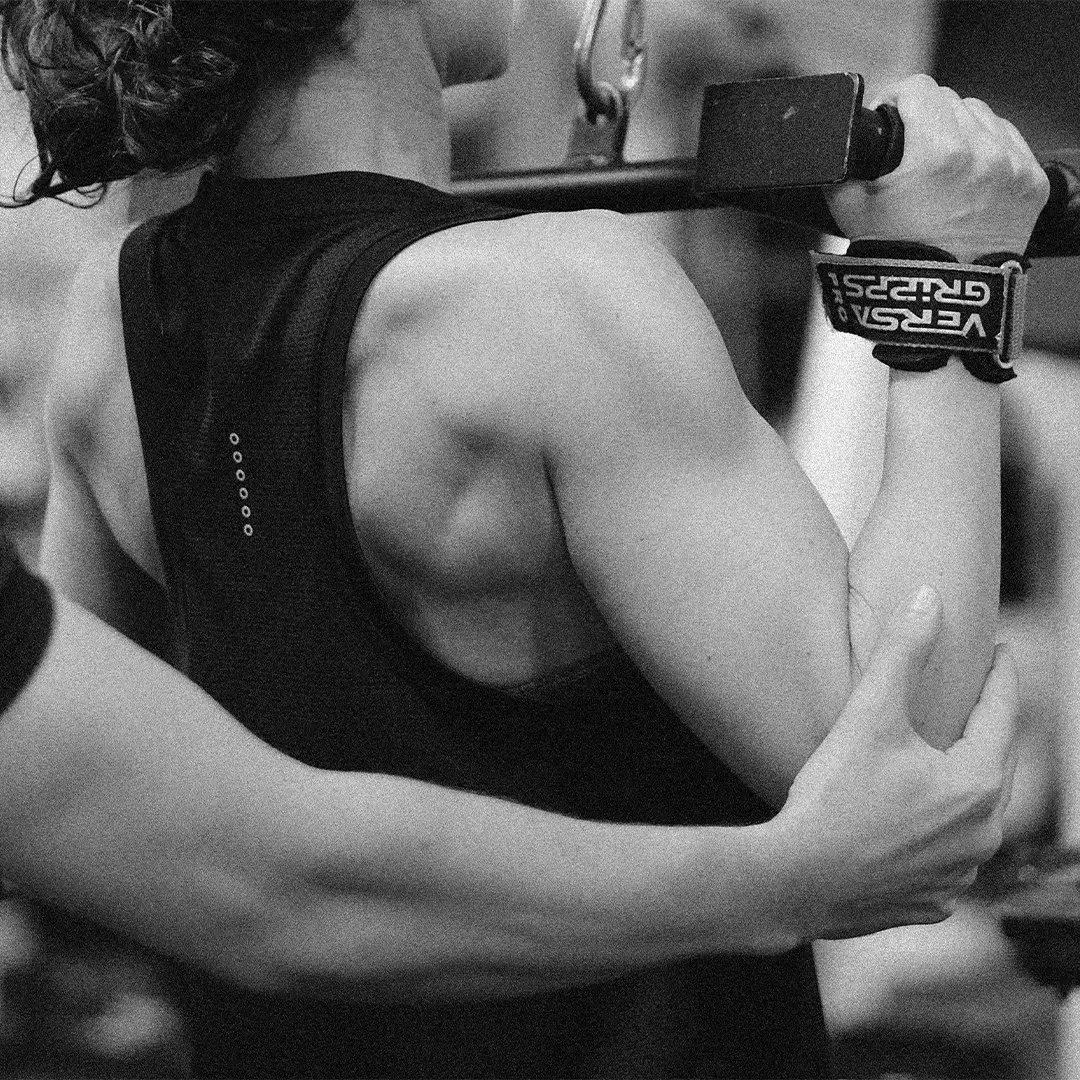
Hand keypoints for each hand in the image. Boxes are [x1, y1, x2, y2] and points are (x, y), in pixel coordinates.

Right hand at [772, 585, 1017, 939]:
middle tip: (976, 701)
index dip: (1001, 679)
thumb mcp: (869, 715)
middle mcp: (982, 835)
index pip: (1002, 717)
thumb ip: (903, 653)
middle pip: (995, 768)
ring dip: (962, 788)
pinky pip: (948, 860)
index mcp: (976, 785)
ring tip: (941, 762)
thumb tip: (930, 597)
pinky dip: (938, 836)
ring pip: (973, 818)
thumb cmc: (833, 797)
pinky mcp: (933, 903)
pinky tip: (914, 825)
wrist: (797, 881)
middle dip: (987, 731)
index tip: (1000, 651)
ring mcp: (960, 875)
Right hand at [826, 74, 1049, 261]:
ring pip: (982, 117)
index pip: (916, 87)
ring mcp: (1012, 166)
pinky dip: (988, 152)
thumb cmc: (896, 262)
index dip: (894, 99)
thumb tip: (839, 146)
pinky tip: (967, 180)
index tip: (888, 119)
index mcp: (936, 151)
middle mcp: (982, 151)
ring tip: (941, 167)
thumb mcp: (849, 210)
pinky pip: (1010, 142)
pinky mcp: (1031, 182)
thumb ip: (841, 168)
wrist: (938, 306)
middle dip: (926, 119)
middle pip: (950, 100)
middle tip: (910, 152)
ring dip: (960, 131)